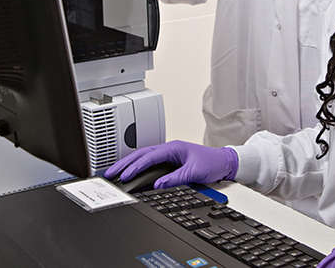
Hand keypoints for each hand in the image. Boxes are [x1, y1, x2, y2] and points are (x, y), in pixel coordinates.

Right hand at [103, 140, 237, 188]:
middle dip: (124, 163)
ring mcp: (168, 154)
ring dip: (129, 164)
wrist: (224, 162)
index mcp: (173, 148)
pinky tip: (130, 173)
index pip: (149, 157)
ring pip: (143, 157)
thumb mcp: (194, 172)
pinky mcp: (169, 161)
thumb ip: (175, 178)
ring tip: (115, 173)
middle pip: (141, 155)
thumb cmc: (212, 162)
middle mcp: (168, 149)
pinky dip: (137, 167)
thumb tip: (158, 185)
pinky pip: (149, 163)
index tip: (124, 175)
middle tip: (110, 173)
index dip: (135, 167)